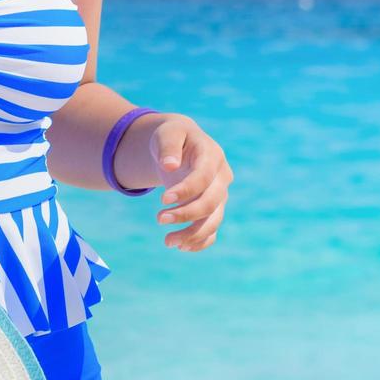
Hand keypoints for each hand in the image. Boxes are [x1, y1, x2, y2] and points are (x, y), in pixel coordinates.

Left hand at [147, 113, 233, 252]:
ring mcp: (219, 195)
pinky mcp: (213, 209)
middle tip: (159, 219)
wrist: (181, 144)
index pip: (204, 177)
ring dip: (193, 235)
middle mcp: (221, 177)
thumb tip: (170, 165)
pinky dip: (200, 242)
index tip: (163, 199)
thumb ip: (169, 146)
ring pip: (214, 220)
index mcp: (212, 155)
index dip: (186, 190)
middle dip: (186, 214)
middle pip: (212, 202)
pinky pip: (212, 230)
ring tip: (167, 242)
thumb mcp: (168, 133)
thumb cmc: (173, 137)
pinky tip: (181, 247)